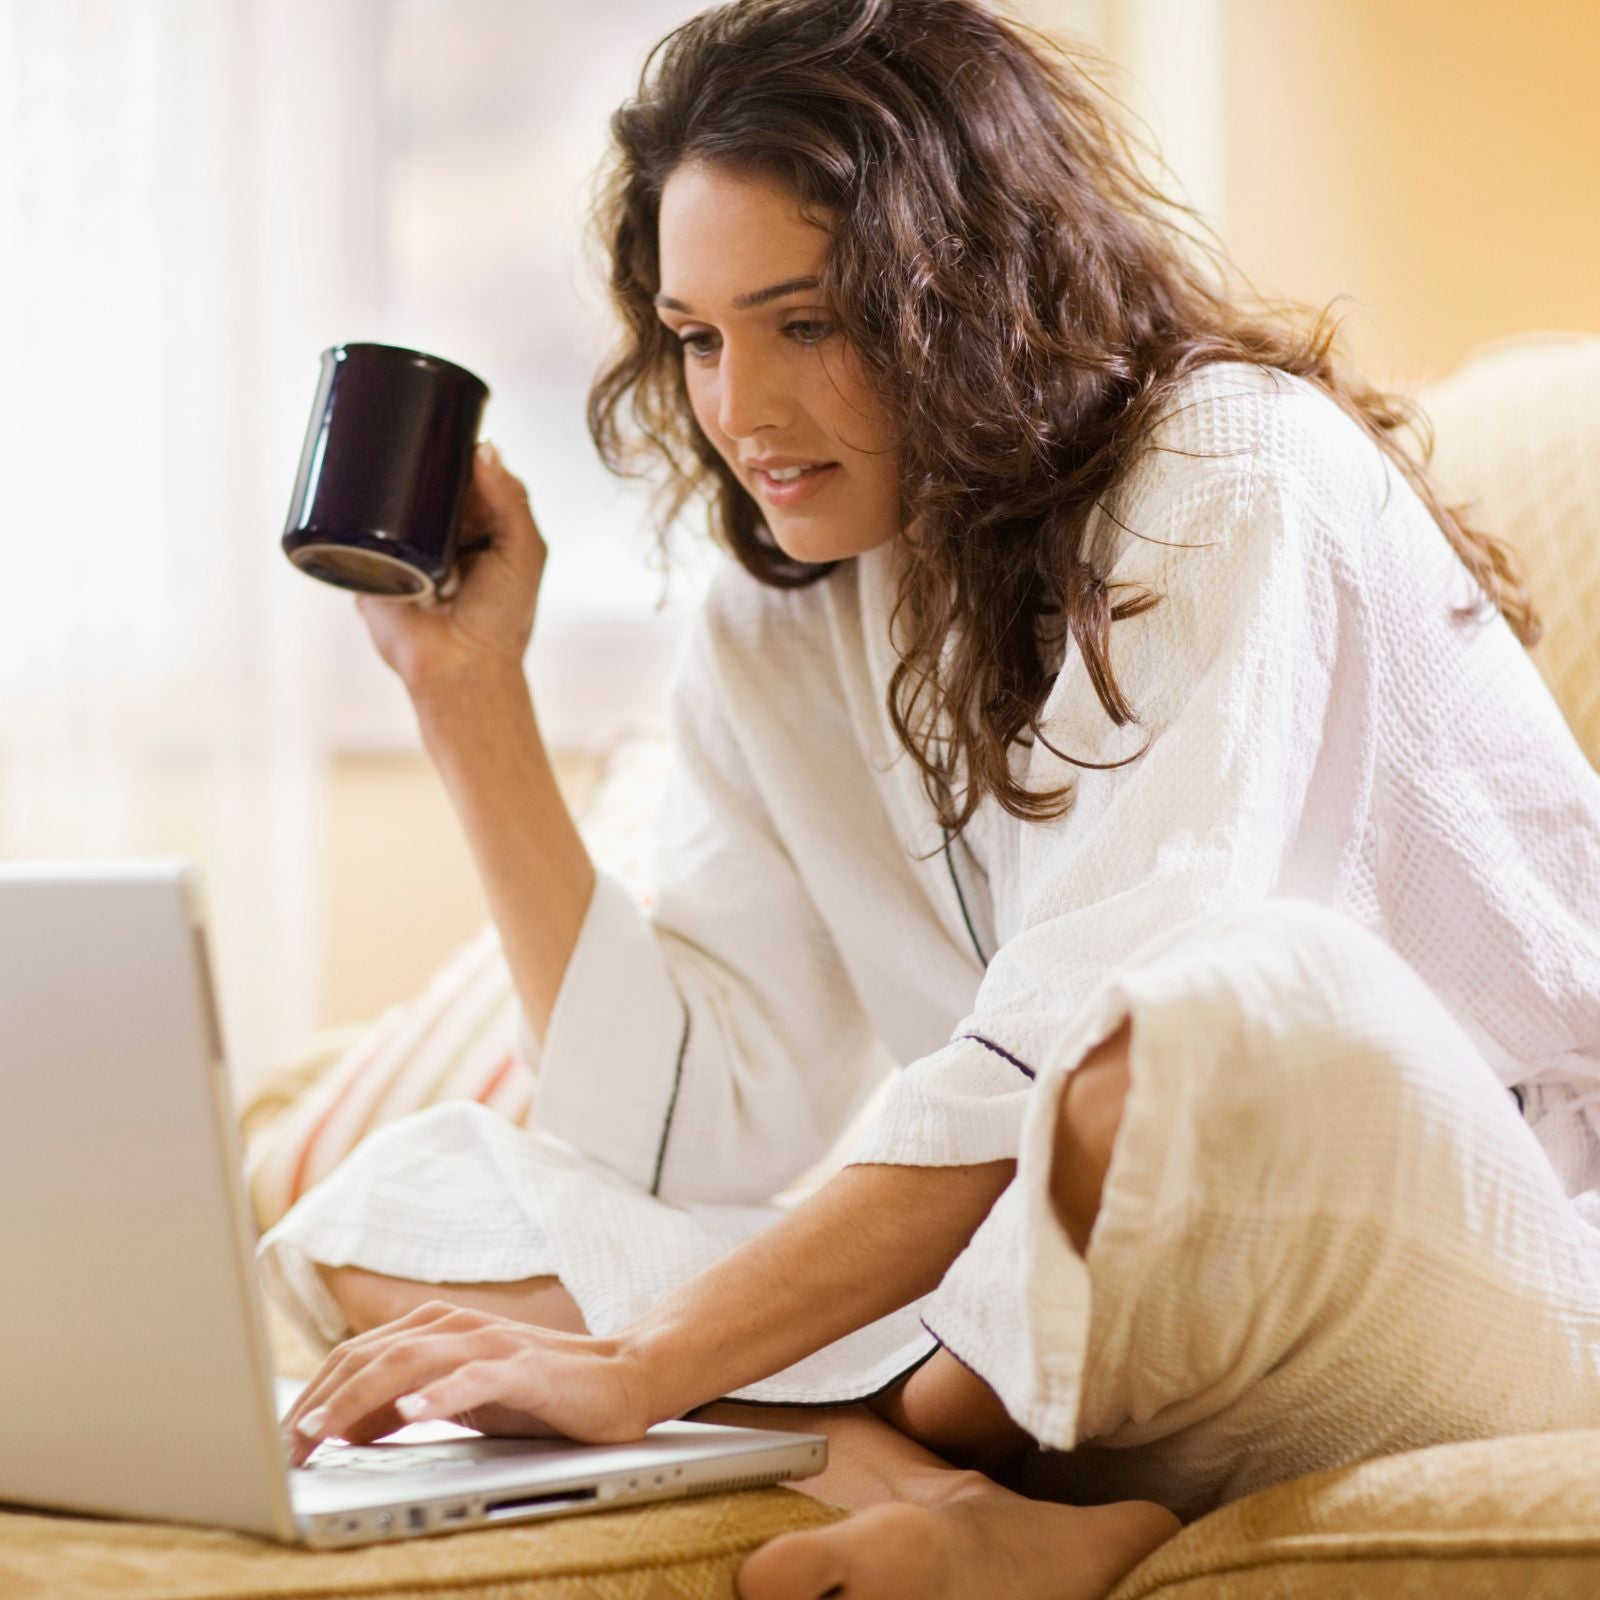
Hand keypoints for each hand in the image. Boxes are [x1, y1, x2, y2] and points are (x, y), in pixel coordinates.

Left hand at [281, 1300, 653, 1466]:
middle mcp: (457, 1327)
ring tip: (322, 1432)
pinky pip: (474, 1378)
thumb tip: (344, 1428)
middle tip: (286, 1447)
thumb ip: (407, 1403)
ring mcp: (491, 1344)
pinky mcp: (526, 1368)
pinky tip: (409, 1414)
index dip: (312, 1395)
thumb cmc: (537, 1394)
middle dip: (320, 1403)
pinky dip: (438, 1394)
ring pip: (409, 1364)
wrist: (619, 1380)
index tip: (280, 1439)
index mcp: (436, 1329)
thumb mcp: (459, 1400)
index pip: (356, 1356)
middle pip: (370, 1357)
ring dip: (358, 1400)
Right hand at [354, 442, 547, 699]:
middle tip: (401, 422)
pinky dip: (345, 504)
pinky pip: (350, 529)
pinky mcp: (369, 563)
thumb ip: (512, 502)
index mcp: (479, 524)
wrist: (460, 666)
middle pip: (422, 478)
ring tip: (372, 442)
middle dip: (412, 450)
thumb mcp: (523, 552)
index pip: (464, 472)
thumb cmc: (501, 617)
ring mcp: (402, 545)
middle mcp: (440, 531)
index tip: (442, 414)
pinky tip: (342, 475)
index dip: (453, 445)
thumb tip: (485, 447)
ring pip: (385, 497)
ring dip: (378, 472)